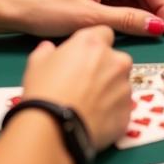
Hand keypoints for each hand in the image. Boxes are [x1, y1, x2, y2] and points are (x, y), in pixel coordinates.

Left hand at [8, 0, 163, 37]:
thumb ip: (127, 21)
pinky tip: (130, 30)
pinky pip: (117, 1)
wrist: (17, 11)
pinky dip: (126, 15)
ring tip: (147, 36)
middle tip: (160, 35)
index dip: (161, 5)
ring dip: (140, 14)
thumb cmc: (49, 11)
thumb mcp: (91, 19)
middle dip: (152, 10)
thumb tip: (158, 26)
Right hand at [19, 25, 133, 148]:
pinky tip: (94, 119)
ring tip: (89, 104)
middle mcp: (115, 61)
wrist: (53, 130)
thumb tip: (49, 49)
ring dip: (110, 90)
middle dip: (106, 67)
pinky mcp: (127, 114)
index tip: (84, 55)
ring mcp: (124, 88)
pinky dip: (112, 112)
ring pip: (121, 84)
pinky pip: (121, 108)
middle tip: (86, 83)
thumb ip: (47, 51)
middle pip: (117, 59)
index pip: (104, 33)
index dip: (94, 44)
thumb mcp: (36, 63)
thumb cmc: (44, 91)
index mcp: (94, 43)